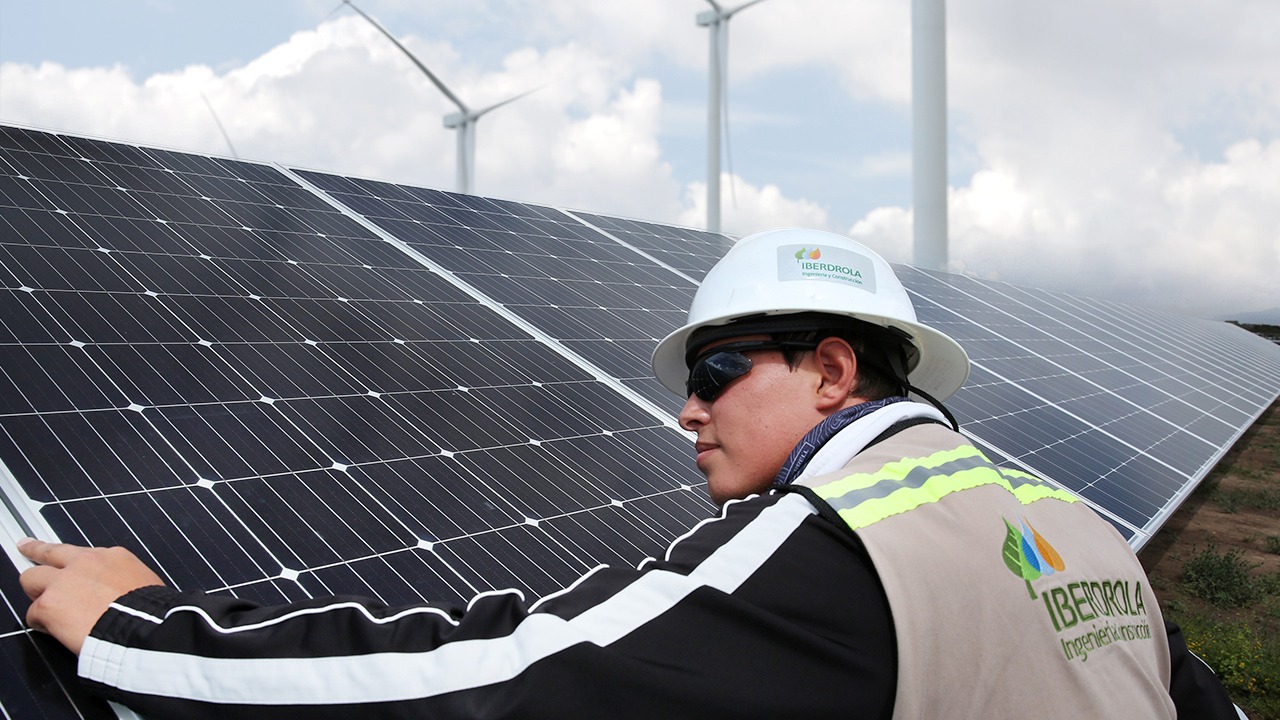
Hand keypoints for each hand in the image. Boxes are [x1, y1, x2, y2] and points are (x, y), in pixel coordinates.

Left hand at [18, 539, 164, 654]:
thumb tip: (119, 592)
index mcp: (113, 557)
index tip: (67, 559)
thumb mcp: (146, 584)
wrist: (142, 629)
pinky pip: (33, 613)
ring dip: (36, 591)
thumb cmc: (151, 614)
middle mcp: (85, 563)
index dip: (74, 561)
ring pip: (31, 577)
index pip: (84, 553)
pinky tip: (52, 629)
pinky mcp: (49, 603)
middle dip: (37, 553)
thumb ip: (124, 580)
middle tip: (26, 547)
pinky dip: (40, 622)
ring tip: (40, 603)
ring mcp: (64, 581)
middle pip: (49, 552)